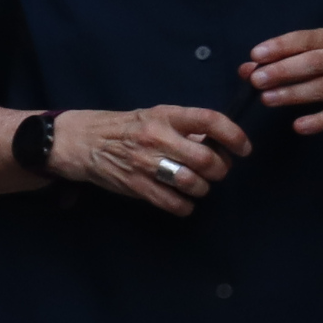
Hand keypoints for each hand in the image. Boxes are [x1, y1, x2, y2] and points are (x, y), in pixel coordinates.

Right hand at [50, 104, 251, 214]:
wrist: (79, 140)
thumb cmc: (122, 127)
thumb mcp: (152, 116)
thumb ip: (183, 128)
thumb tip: (216, 143)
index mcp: (164, 115)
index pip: (209, 120)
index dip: (234, 135)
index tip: (244, 148)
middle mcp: (157, 137)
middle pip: (207, 159)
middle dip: (220, 169)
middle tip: (215, 171)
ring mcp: (146, 163)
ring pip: (193, 183)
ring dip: (202, 188)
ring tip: (195, 185)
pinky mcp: (136, 186)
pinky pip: (174, 204)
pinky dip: (185, 206)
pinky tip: (182, 201)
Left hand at [247, 29, 322, 134]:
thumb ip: (287, 60)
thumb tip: (247, 68)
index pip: (304, 39)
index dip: (280, 46)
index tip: (255, 55)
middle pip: (312, 63)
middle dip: (282, 70)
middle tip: (257, 80)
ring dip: (294, 93)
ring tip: (268, 99)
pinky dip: (320, 120)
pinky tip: (299, 126)